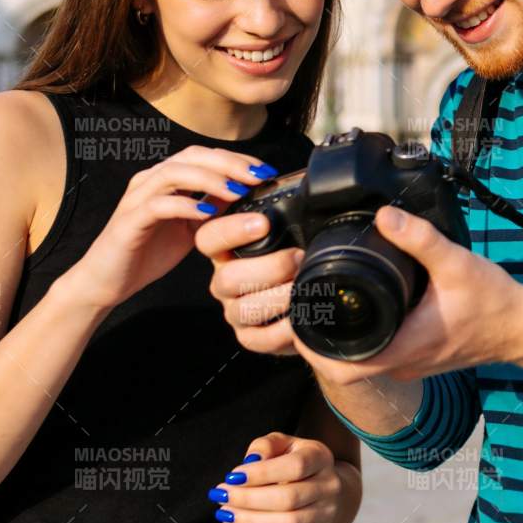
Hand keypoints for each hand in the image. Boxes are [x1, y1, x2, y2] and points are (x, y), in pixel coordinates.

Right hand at [60, 146, 278, 309]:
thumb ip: (215, 208)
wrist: (108, 281)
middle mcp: (150, 180)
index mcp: (167, 178)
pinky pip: (158, 205)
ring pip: (175, 173)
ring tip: (238, 191)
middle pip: (193, 156)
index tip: (266, 172)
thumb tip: (248, 195)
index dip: (237, 159)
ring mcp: (137, 197)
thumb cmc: (148, 252)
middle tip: (258, 177)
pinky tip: (208, 213)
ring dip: (210, 179)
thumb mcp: (193, 229)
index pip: (206, 156)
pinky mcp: (128, 220)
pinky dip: (185, 205)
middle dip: (229, 164)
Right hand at [198, 212, 304, 356]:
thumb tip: (309, 183)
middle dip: (268, 267)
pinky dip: (282, 330)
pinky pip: (258, 339)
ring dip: (277, 297)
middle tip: (298, 257)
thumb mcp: (291, 233)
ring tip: (304, 287)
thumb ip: (288, 214)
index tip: (263, 224)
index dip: (231, 231)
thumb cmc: (298, 261)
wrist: (312, 303)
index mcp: (228, 251)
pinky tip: (300, 318)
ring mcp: (235, 310)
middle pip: (227, 277)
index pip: (210, 238)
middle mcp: (225, 281)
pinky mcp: (249, 337)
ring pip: (242, 308)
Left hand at [208, 432, 348, 522]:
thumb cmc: (297, 464)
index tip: (231, 477)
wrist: (329, 491)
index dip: (261, 473)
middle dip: (248, 499)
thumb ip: (266, 446)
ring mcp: (326, 513)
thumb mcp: (284, 445)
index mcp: (320, 457)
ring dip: (251, 522)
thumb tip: (250, 462)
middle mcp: (328, 485)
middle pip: (289, 498)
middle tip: (221, 497)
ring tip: (226, 514)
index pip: (295, 466)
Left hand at [301, 205, 522, 385]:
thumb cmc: (493, 302)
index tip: (298, 316)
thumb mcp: (455, 262)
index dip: (309, 347)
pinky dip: (362, 338)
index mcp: (401, 349)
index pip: (336, 367)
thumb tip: (382, 216)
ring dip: (339, 339)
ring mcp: (410, 364)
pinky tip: (362, 309)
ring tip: (326, 302)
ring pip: (359, 361)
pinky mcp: (420, 357)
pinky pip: (378, 354)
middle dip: (318, 338)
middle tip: (306, 301)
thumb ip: (418, 238)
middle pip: (341, 365)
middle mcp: (401, 363)